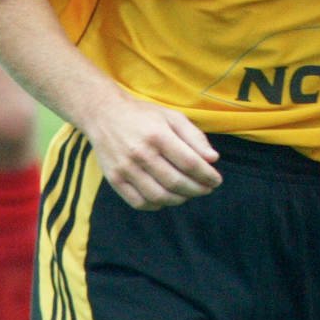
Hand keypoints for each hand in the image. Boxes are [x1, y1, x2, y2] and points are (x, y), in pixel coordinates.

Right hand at [80, 96, 222, 209]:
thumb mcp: (171, 117)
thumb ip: (194, 137)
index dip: (206, 175)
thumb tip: (213, 159)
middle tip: (206, 189)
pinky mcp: (114, 179)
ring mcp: (125, 168)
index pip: (189, 163)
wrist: (103, 113)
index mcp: (158, 135)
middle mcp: (140, 153)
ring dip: (179, 199)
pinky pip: (139, 202)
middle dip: (197, 190)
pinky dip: (157, 205)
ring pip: (159, 196)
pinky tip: (166, 198)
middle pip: (176, 182)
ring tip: (188, 194)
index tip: (216, 180)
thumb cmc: (143, 115)